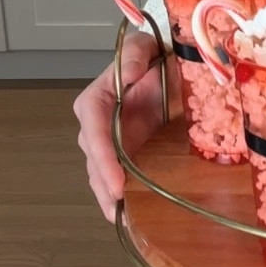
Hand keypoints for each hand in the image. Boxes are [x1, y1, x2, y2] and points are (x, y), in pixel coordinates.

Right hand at [74, 31, 175, 221]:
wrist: (171, 64)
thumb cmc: (155, 53)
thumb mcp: (144, 46)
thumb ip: (134, 54)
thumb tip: (128, 71)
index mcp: (98, 98)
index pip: (94, 128)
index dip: (103, 157)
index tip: (116, 182)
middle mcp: (98, 124)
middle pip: (95, 158)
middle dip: (104, 186)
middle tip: (118, 211)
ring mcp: (111, 141)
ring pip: (102, 173)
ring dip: (109, 197)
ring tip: (122, 221)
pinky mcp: (126, 152)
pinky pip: (119, 177)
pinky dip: (122, 197)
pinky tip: (130, 217)